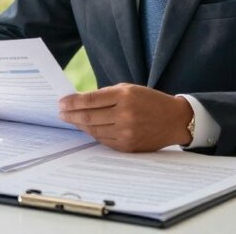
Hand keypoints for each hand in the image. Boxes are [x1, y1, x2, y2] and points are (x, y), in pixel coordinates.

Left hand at [58, 83, 192, 151]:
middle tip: (60, 113)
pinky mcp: (128, 146)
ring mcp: (126, 132)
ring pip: (94, 130)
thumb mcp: (130, 89)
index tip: (61, 102)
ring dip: (79, 125)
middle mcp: (125, 114)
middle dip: (71, 114)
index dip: (72, 102)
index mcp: (125, 96)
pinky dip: (92, 134)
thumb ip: (106, 95)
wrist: (174, 120)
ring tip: (71, 120)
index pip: (90, 100)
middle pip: (89, 116)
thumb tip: (80, 101)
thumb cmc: (150, 101)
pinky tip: (86, 128)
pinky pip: (103, 140)